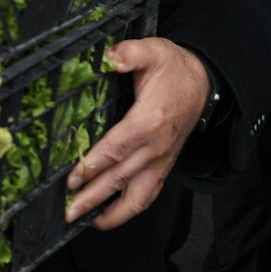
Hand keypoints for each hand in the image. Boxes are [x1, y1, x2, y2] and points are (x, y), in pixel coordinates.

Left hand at [65, 38, 207, 229]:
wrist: (204, 84)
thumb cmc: (175, 69)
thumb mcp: (154, 50)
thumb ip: (131, 53)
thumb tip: (110, 57)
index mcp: (150, 120)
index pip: (117, 149)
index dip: (93, 165)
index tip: (72, 178)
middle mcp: (156, 147)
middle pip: (121, 179)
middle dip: (92, 198)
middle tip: (67, 211)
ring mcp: (161, 161)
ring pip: (137, 198)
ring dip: (109, 214)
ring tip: (82, 220)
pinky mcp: (162, 168)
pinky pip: (146, 198)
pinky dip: (125, 212)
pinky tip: (104, 216)